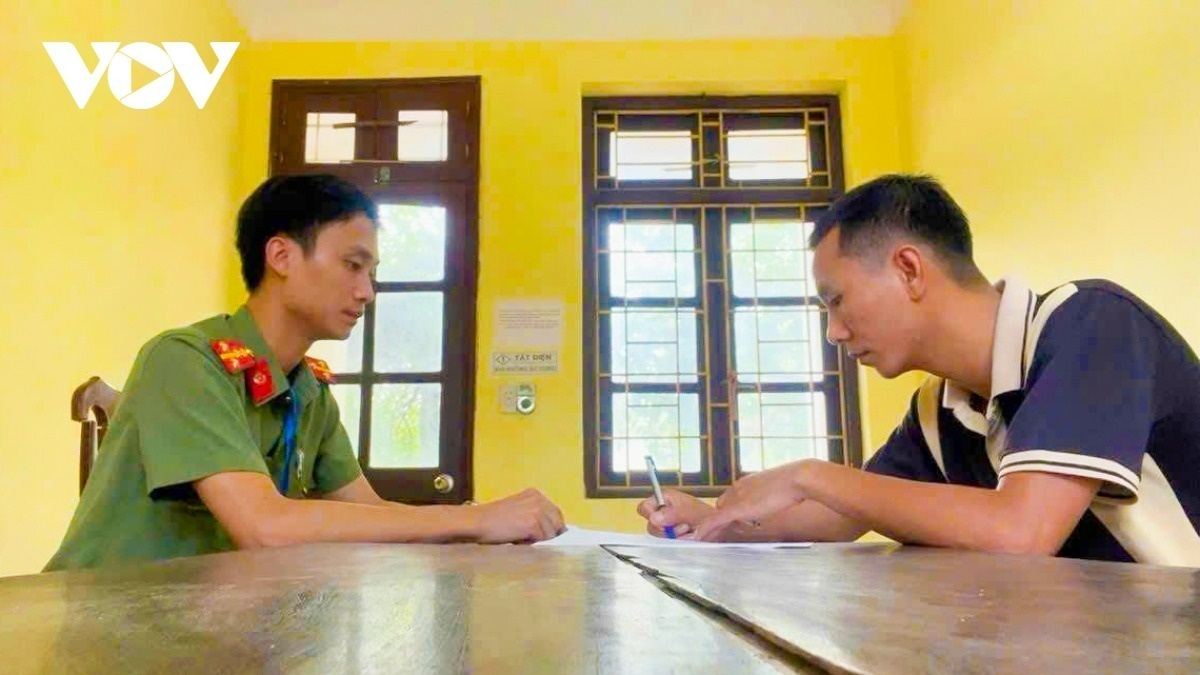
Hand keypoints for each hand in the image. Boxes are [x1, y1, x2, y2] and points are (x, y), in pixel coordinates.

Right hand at [472, 489, 564, 543]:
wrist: (477, 521)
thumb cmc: (493, 519)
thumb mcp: (518, 510)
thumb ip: (534, 515)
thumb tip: (551, 532)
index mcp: (535, 494)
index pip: (555, 513)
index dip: (553, 527)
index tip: (549, 537)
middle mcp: (539, 499)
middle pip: (558, 523)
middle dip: (550, 534)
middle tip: (536, 542)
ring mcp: (536, 511)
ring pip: (551, 534)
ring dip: (540, 540)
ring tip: (522, 539)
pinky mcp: (532, 524)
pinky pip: (542, 540)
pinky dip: (533, 544)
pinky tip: (519, 541)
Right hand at [636, 489, 714, 537]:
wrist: (717, 528)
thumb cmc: (704, 514)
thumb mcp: (689, 511)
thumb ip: (672, 514)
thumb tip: (654, 518)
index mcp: (663, 499)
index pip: (644, 508)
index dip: (650, 515)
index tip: (661, 521)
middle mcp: (661, 512)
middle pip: (650, 526)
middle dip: (666, 529)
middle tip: (684, 526)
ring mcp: (665, 526)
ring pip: (658, 537)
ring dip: (674, 536)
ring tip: (688, 530)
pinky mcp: (669, 538)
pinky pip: (667, 544)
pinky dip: (678, 542)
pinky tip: (687, 537)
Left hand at [693, 461, 808, 541]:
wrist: (798, 478)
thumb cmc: (796, 483)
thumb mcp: (781, 489)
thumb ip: (774, 496)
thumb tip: (780, 500)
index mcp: (748, 483)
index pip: (730, 499)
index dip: (726, 512)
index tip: (723, 524)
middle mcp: (739, 488)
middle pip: (721, 507)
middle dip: (716, 522)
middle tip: (709, 536)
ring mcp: (737, 497)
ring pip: (716, 514)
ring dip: (708, 527)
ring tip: (699, 539)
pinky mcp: (738, 508)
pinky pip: (717, 520)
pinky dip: (706, 529)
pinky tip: (699, 538)